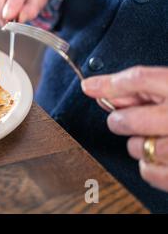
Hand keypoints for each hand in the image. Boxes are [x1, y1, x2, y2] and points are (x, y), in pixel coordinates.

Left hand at [82, 66, 167, 191]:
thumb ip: (143, 88)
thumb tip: (98, 87)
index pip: (140, 79)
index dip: (110, 83)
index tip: (89, 86)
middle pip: (128, 119)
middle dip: (120, 120)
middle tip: (125, 120)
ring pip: (137, 148)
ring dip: (139, 145)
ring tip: (157, 139)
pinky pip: (149, 172)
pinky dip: (149, 166)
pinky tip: (162, 157)